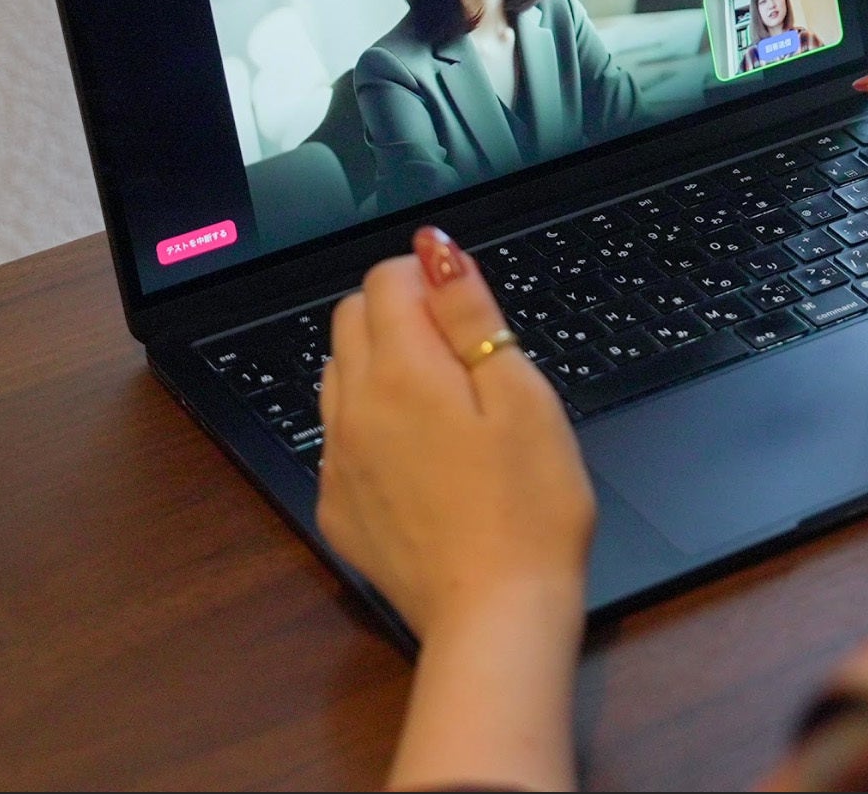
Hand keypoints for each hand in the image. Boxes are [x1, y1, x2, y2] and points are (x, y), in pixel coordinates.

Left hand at [318, 227, 590, 789]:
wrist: (497, 615)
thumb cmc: (530, 506)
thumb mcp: (523, 395)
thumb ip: (471, 316)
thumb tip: (436, 251)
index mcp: (403, 374)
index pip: (384, 282)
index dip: (430, 279)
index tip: (473, 311)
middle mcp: (353, 411)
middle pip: (351, 320)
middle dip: (401, 313)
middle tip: (468, 356)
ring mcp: (337, 463)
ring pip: (339, 375)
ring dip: (381, 364)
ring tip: (448, 405)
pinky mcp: (338, 507)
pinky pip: (340, 437)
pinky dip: (372, 422)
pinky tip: (425, 457)